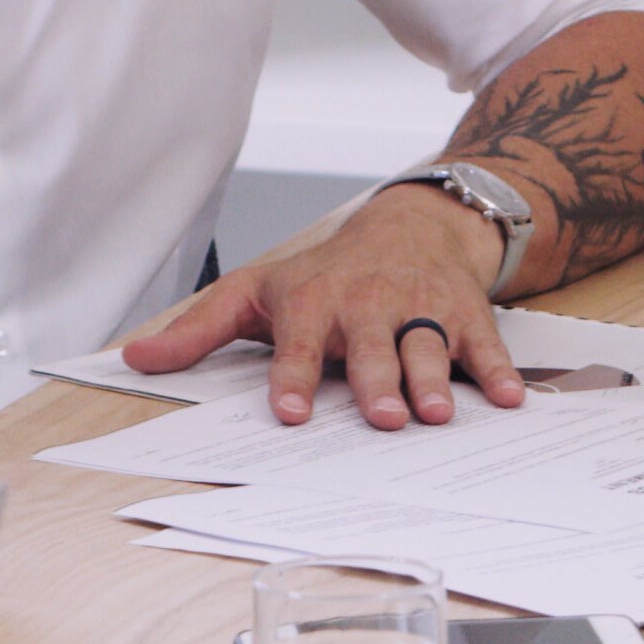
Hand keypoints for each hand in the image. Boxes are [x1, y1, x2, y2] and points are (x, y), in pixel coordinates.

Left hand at [125, 182, 525, 431]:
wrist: (407, 227)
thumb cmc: (324, 274)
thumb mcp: (255, 293)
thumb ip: (198, 331)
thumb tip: (134, 358)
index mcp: (313, 304)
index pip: (298, 345)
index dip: (294, 378)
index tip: (291, 414)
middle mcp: (367, 305)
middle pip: (371, 347)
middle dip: (376, 380)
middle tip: (381, 416)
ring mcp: (418, 308)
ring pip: (426, 346)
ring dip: (434, 379)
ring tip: (436, 414)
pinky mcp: (463, 313)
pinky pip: (484, 343)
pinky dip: (499, 370)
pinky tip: (509, 400)